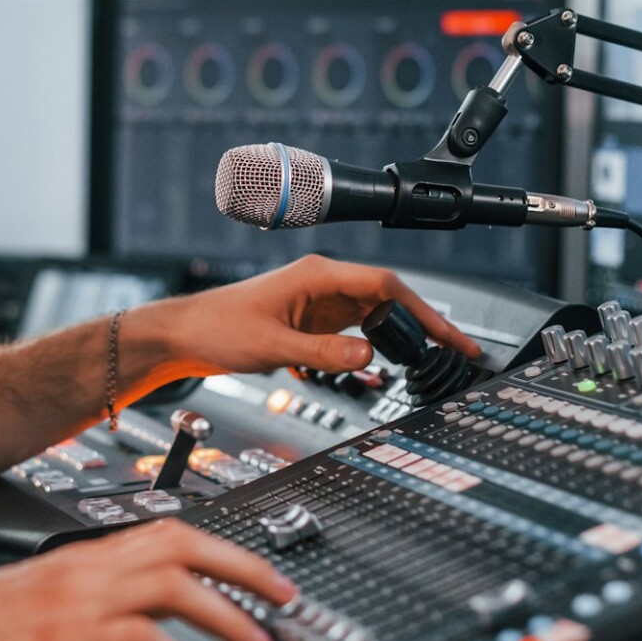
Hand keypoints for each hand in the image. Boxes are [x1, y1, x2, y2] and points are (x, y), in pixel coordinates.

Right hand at [0, 521, 293, 640]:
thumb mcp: (25, 612)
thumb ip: (76, 614)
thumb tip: (118, 638)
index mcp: (72, 558)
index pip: (161, 532)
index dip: (217, 547)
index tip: (251, 570)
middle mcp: (80, 568)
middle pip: (184, 542)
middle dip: (245, 565)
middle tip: (284, 594)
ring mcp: (75, 601)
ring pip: (177, 582)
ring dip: (231, 613)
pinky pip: (146, 639)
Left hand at [128, 255, 477, 395]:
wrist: (185, 334)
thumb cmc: (217, 327)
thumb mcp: (273, 346)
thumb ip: (322, 353)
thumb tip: (368, 359)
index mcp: (317, 276)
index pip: (386, 285)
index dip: (424, 311)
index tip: (449, 335)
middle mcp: (322, 284)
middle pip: (388, 298)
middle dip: (424, 324)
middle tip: (456, 351)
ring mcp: (318, 302)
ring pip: (374, 314)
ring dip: (403, 335)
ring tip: (435, 358)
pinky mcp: (311, 321)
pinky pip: (354, 330)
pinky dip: (375, 345)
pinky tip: (387, 364)